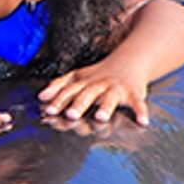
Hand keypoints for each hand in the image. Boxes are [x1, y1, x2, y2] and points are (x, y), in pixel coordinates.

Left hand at [39, 60, 153, 124]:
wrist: (130, 61)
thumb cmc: (99, 74)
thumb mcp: (78, 77)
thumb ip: (59, 86)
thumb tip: (41, 98)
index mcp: (85, 83)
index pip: (70, 92)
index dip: (59, 101)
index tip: (49, 111)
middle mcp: (100, 85)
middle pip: (88, 94)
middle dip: (79, 104)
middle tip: (71, 114)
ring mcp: (117, 89)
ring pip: (111, 98)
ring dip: (106, 107)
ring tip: (100, 117)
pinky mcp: (135, 93)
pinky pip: (139, 103)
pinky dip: (142, 112)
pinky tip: (143, 122)